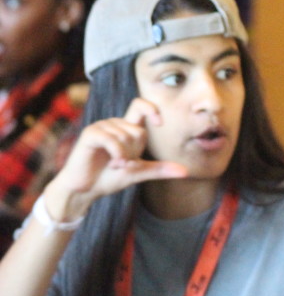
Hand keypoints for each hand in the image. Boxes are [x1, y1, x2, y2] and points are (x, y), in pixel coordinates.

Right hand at [46, 98, 188, 218]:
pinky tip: (111, 164)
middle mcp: (114, 124)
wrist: (85, 190)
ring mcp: (101, 127)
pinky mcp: (90, 134)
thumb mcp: (138, 172)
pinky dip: (116, 154)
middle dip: (135, 153)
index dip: (152, 109)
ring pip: (126, 137)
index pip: (140, 106)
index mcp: (126, 129)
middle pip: (139, 131)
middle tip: (122, 163)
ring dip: (124, 157)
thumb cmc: (109, 178)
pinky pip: (111, 140)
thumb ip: (160, 169)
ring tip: (114, 164)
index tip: (160, 123)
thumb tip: (186, 171)